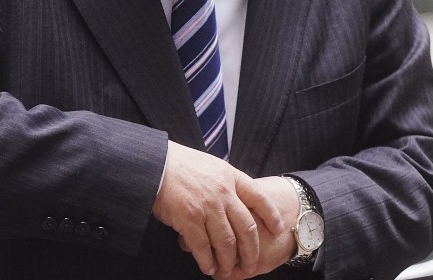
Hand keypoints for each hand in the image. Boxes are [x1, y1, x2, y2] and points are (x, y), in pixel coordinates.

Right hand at [152, 141, 284, 276]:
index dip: (272, 214)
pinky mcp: (189, 218)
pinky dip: (207, 261)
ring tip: (227, 270)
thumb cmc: (178, 163)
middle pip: (247, 227)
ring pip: (227, 242)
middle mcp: (223, 192)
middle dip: (251, 250)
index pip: (259, 197)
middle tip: (251, 264)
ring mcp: (207, 206)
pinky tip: (208, 267)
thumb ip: (225, 182)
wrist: (153, 163)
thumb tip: (236, 200)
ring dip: (229, 260)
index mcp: (230, 176)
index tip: (278, 228)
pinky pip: (203, 247)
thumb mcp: (210, 165)